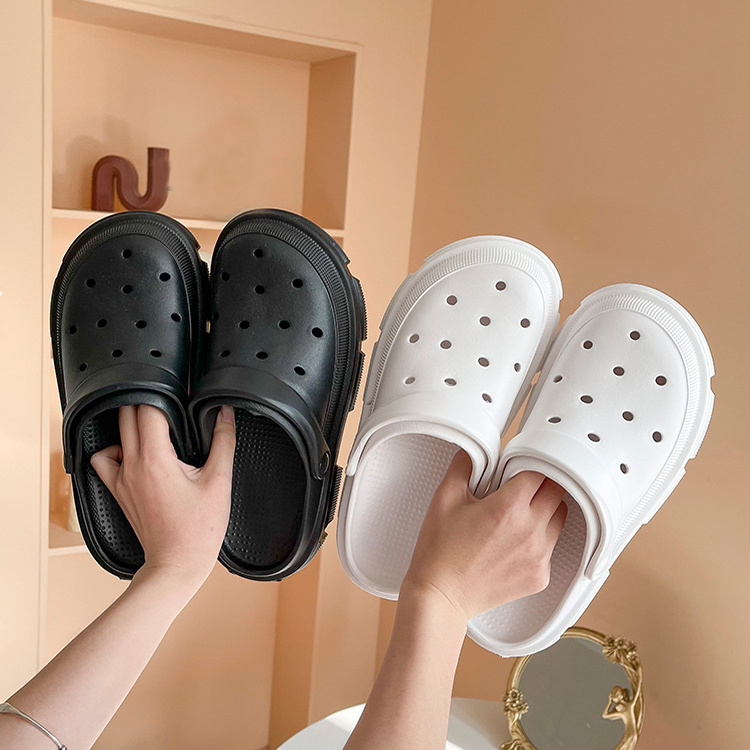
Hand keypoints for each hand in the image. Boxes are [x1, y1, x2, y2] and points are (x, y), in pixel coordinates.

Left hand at [91, 404, 235, 589]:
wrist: (177, 564)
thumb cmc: (198, 530)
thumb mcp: (219, 481)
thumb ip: (222, 441)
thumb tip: (225, 413)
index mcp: (156, 459)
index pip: (150, 409)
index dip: (167, 397)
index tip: (183, 399)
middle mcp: (132, 465)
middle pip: (128, 415)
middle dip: (149, 404)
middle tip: (171, 408)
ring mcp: (121, 478)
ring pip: (114, 434)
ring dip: (131, 424)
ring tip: (154, 428)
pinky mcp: (118, 491)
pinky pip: (103, 461)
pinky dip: (115, 450)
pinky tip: (134, 453)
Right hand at [401, 450, 566, 621]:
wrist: (441, 596)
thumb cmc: (440, 552)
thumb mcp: (445, 499)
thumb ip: (463, 467)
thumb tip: (472, 453)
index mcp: (509, 507)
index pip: (540, 471)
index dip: (529, 466)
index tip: (519, 470)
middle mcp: (530, 530)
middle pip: (558, 492)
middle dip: (541, 486)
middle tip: (520, 490)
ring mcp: (539, 556)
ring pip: (560, 519)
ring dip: (546, 511)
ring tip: (519, 516)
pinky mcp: (541, 576)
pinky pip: (552, 547)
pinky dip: (540, 540)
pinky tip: (516, 542)